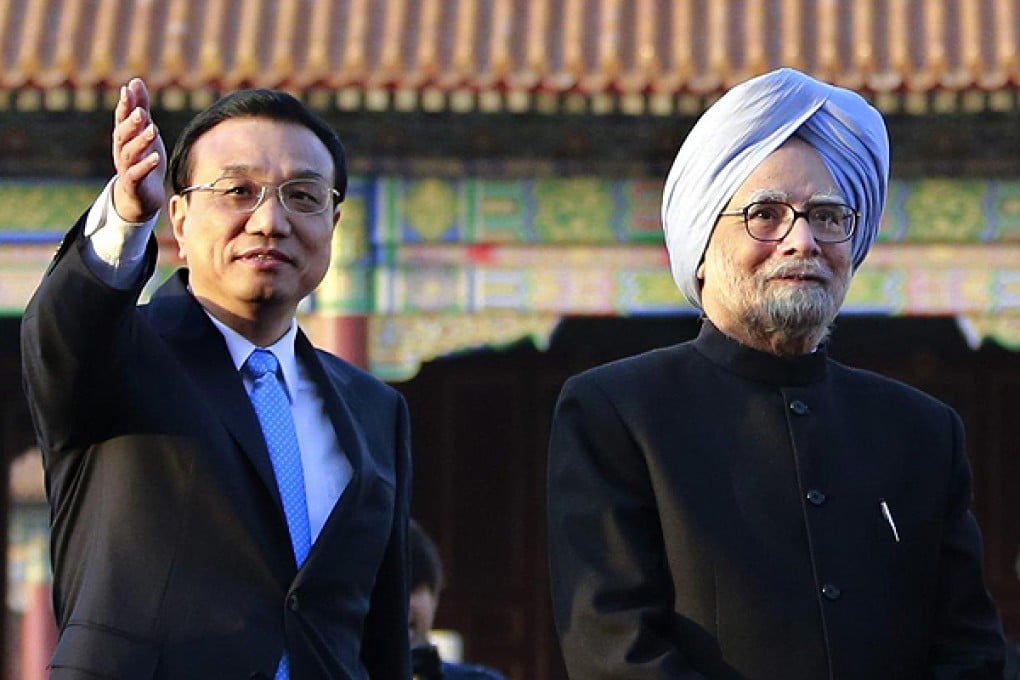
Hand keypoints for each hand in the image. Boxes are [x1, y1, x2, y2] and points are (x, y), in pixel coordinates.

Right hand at [111, 78, 165, 222]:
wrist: (140, 196)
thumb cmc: (143, 159)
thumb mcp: (144, 131)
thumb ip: (141, 107)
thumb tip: (135, 81)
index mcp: (123, 137)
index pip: (121, 118)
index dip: (124, 104)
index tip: (128, 89)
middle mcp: (121, 150)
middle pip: (122, 134)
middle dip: (130, 122)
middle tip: (141, 112)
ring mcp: (126, 167)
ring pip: (129, 153)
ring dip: (140, 141)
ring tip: (153, 130)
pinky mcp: (134, 184)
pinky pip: (137, 174)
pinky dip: (145, 166)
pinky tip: (155, 157)